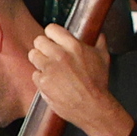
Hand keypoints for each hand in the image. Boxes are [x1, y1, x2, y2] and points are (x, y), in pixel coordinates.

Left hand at [25, 20, 131, 135]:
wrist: (93, 106)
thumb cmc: (98, 84)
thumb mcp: (103, 58)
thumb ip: (99, 43)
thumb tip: (99, 35)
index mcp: (73, 45)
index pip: (51, 29)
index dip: (52, 35)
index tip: (53, 40)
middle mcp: (59, 55)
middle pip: (38, 41)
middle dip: (43, 47)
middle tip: (50, 55)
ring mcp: (49, 68)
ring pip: (33, 55)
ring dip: (39, 61)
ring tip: (49, 68)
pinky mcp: (43, 82)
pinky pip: (35, 74)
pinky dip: (41, 78)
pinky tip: (52, 82)